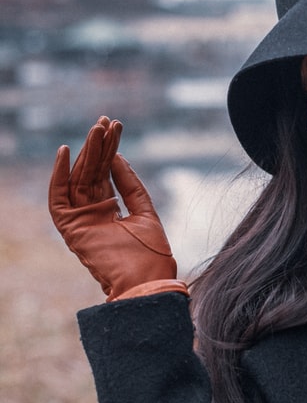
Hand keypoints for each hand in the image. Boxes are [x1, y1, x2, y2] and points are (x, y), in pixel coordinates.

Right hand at [49, 117, 177, 299]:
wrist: (148, 281)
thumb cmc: (152, 254)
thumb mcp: (145, 211)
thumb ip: (131, 185)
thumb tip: (118, 156)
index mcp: (111, 213)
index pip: (106, 174)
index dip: (109, 150)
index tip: (115, 127)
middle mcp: (93, 215)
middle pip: (92, 174)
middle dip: (98, 147)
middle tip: (105, 121)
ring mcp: (81, 222)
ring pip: (79, 180)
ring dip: (85, 153)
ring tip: (96, 129)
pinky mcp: (71, 229)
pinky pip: (58, 199)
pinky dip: (59, 176)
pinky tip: (66, 152)